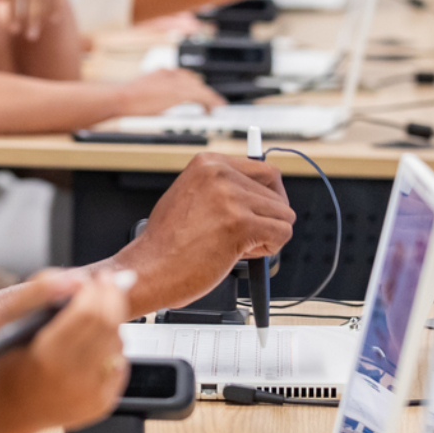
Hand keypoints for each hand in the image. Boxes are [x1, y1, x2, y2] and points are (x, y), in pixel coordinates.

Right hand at [0, 271, 129, 432]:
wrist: (6, 410)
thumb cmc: (7, 361)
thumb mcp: (11, 320)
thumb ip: (40, 290)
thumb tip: (77, 279)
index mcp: (47, 357)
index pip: (88, 313)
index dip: (96, 289)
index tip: (95, 278)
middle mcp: (72, 380)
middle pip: (108, 324)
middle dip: (111, 298)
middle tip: (106, 284)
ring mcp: (90, 396)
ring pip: (118, 343)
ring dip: (111, 323)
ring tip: (93, 317)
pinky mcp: (101, 404)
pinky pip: (120, 365)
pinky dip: (111, 349)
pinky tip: (94, 345)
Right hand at [115, 69, 224, 115]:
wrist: (121, 98)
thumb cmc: (125, 100)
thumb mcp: (143, 94)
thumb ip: (154, 96)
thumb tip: (158, 106)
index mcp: (162, 72)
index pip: (184, 77)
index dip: (194, 86)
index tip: (199, 94)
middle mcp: (171, 73)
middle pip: (195, 82)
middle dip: (205, 92)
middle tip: (213, 101)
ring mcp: (175, 82)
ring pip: (201, 88)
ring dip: (210, 98)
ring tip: (218, 106)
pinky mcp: (179, 92)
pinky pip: (201, 96)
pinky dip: (210, 102)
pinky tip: (214, 109)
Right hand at [116, 153, 295, 312]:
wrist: (149, 269)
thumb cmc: (166, 244)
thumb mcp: (190, 196)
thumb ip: (221, 188)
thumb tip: (259, 192)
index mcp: (208, 163)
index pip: (265, 171)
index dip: (267, 197)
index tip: (259, 212)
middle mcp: (219, 173)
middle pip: (277, 192)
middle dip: (266, 217)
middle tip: (245, 234)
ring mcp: (230, 197)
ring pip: (284, 214)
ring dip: (267, 235)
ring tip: (236, 245)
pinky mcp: (240, 223)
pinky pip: (282, 233)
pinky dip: (269, 249)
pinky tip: (241, 253)